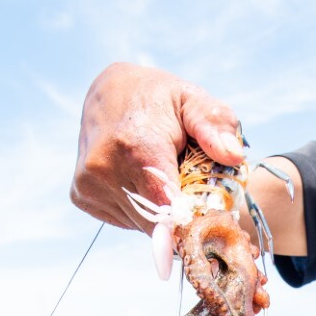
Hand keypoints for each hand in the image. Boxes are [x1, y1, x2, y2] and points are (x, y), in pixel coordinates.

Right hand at [70, 63, 245, 231]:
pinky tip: (141, 180)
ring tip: (161, 177)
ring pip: (142, 225)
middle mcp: (105, 168)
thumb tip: (233, 156)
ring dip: (160, 212)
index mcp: (135, 147)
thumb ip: (215, 127)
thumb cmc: (162, 99)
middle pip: (158, 222)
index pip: (168, 210)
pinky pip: (124, 220)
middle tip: (191, 188)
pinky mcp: (81, 194)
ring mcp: (89, 183)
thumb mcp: (194, 102)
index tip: (212, 223)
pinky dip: (140, 209)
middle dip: (181, 215)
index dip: (194, 222)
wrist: (111, 90)